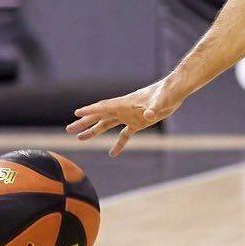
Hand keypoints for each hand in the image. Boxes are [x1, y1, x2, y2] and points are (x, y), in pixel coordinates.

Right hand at [67, 78, 184, 156]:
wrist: (175, 91)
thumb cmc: (167, 94)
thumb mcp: (160, 102)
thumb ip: (154, 109)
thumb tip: (149, 115)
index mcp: (126, 103)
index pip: (104, 107)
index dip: (91, 110)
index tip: (76, 113)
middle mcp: (124, 109)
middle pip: (100, 116)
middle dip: (85, 122)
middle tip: (69, 129)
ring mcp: (130, 116)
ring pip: (107, 124)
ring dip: (94, 131)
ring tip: (80, 139)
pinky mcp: (138, 123)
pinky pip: (125, 134)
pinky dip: (119, 143)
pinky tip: (113, 153)